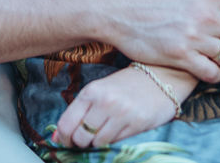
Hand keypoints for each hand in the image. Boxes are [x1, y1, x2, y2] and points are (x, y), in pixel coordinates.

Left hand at [53, 65, 180, 147]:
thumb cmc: (126, 84)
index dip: (63, 138)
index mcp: (91, 91)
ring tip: (105, 132)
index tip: (66, 141)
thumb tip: (57, 137)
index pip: (66, 123)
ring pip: (97, 142)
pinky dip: (113, 141)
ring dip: (98, 142)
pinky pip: (116, 142)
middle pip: (80, 136)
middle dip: (80, 142)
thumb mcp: (100, 90)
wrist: (162, 77)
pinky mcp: (138, 123)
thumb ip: (79, 111)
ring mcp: (122, 113)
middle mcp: (104, 101)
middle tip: (86, 139)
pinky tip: (119, 130)